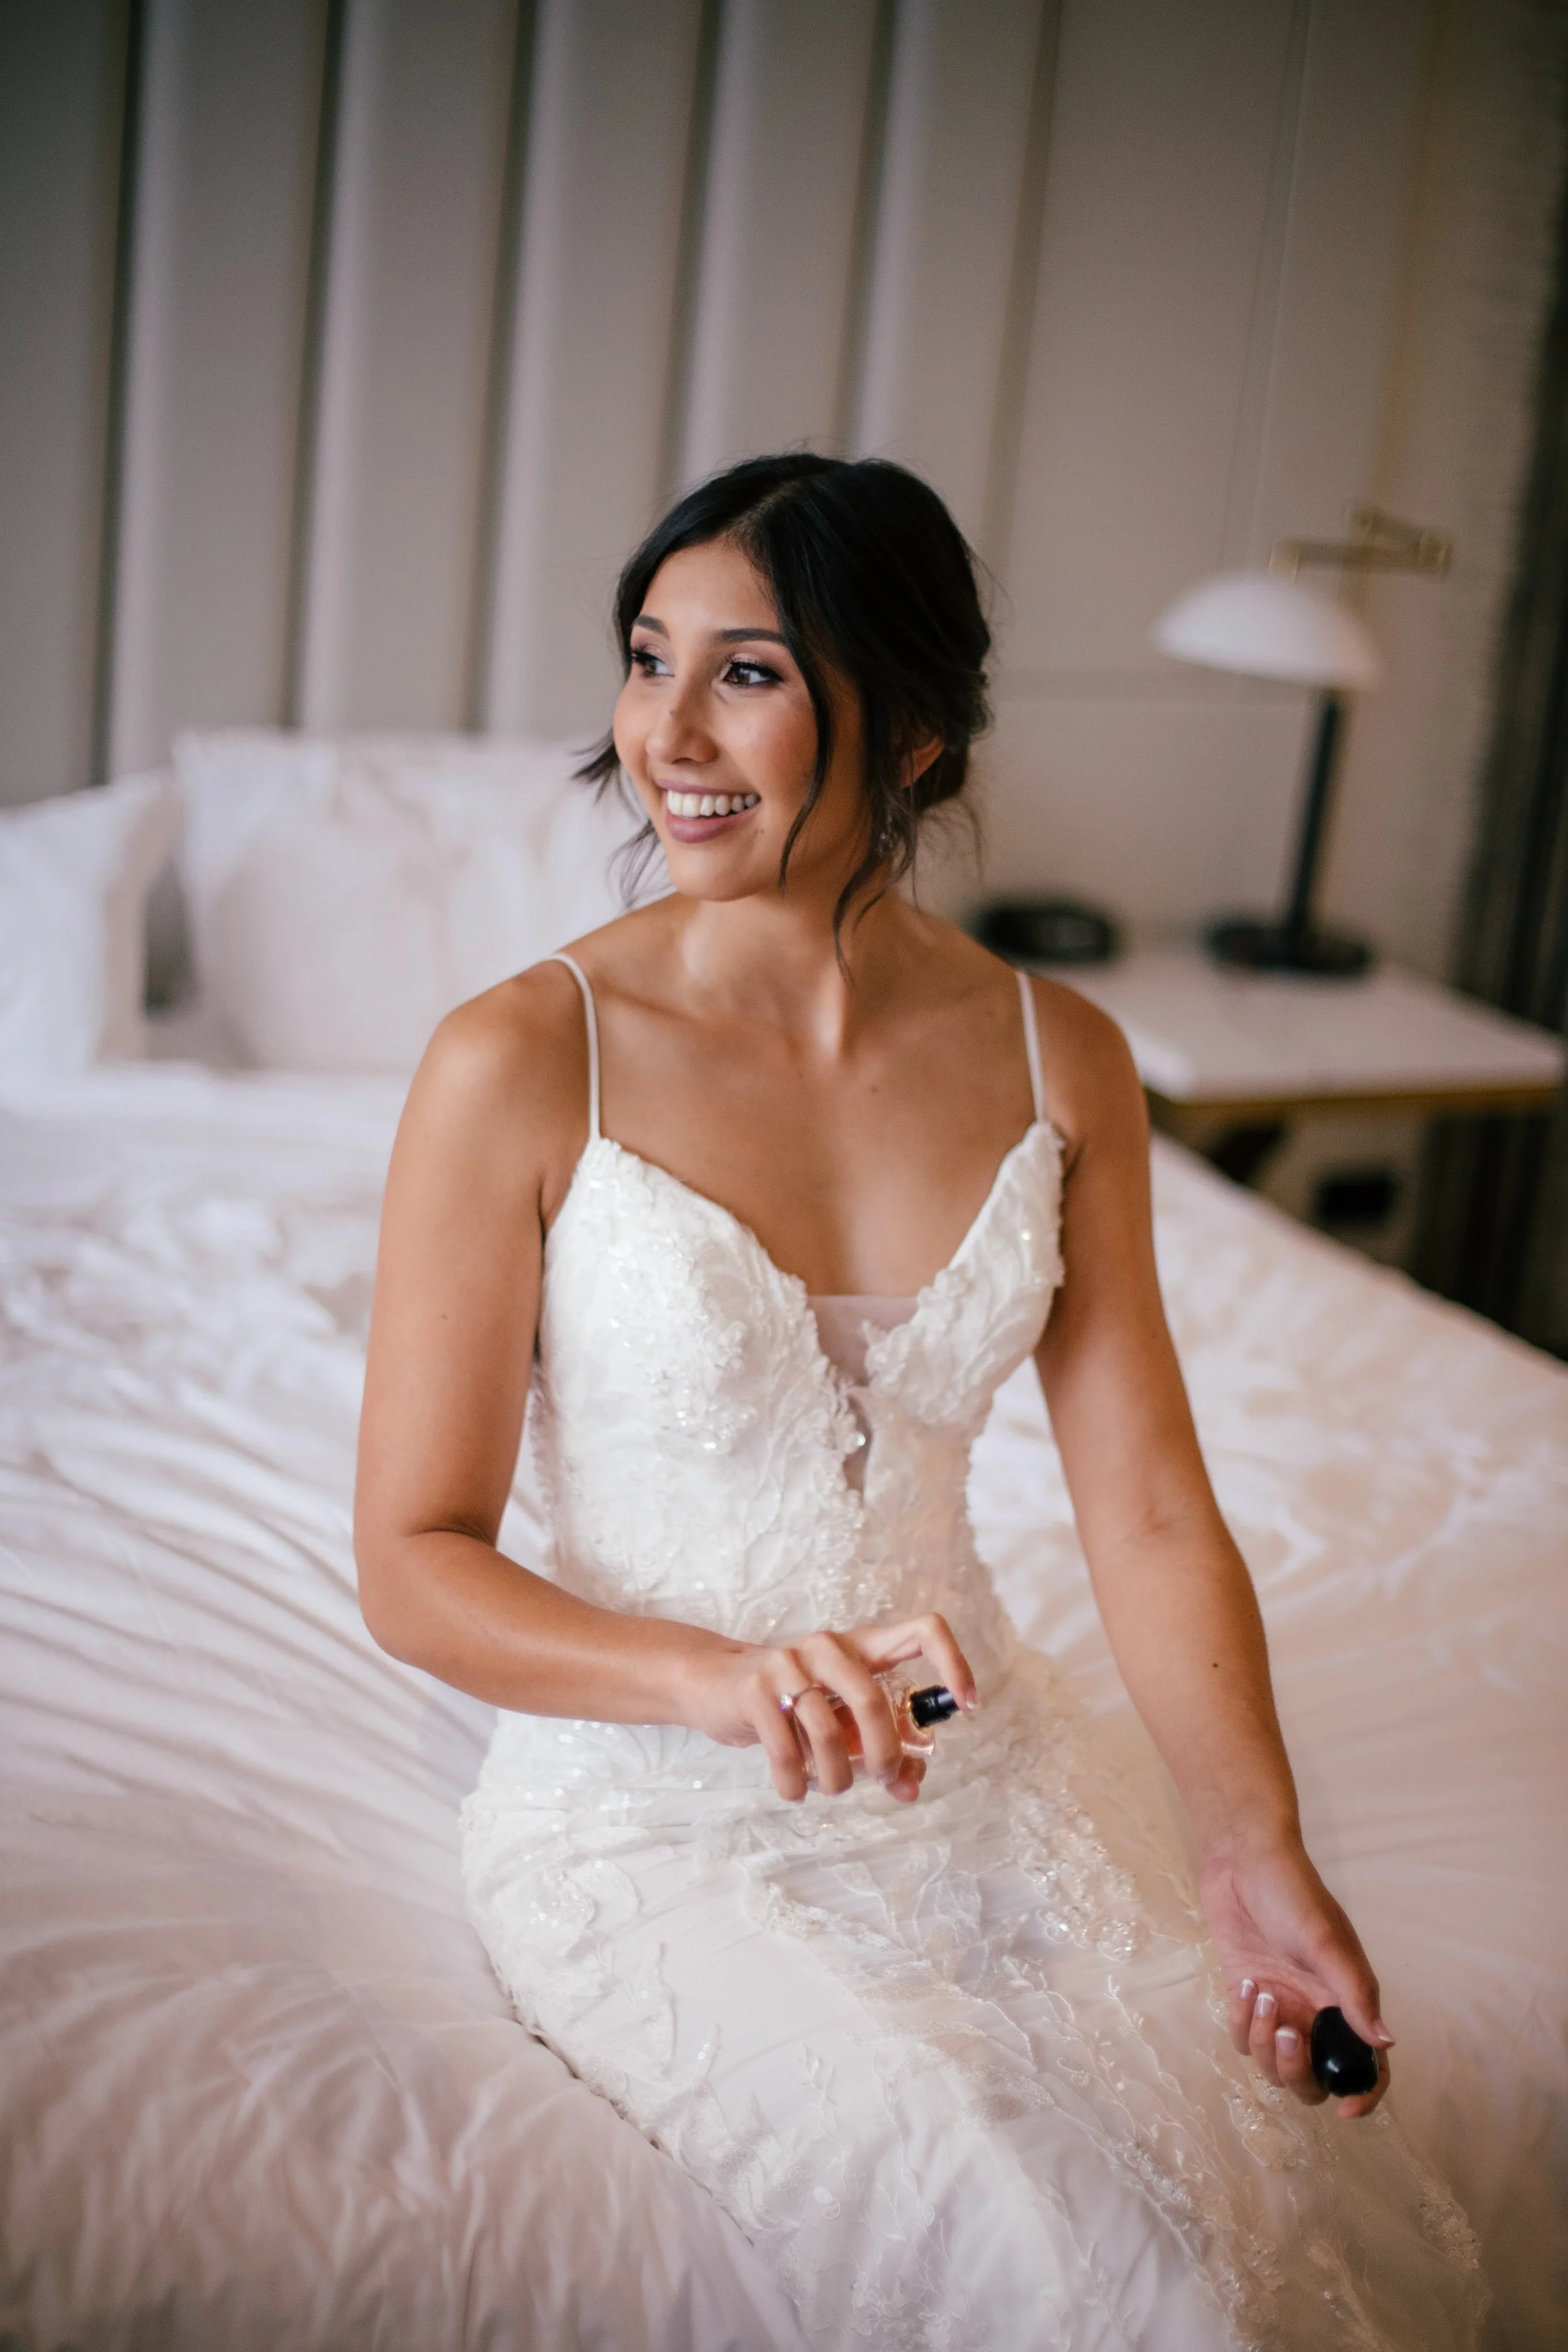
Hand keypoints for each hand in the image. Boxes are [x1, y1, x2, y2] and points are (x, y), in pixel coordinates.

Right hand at [681, 1612, 976, 1803]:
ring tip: (829, 1786)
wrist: (717, 1685)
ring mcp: (788, 1663)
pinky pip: (787, 1753)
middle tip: (883, 1778)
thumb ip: (881, 1749)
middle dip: (883, 1753)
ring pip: (828, 1733)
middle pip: (872, 1700)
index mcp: (863, 1646)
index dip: (953, 1664)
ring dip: (836, 1778)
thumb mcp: (841, 1720)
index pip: (924, 1630)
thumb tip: (911, 1787)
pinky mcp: (756, 1691)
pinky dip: (796, 1784)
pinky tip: (796, 1789)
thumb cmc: (794, 1705)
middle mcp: (829, 1646)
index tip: (967, 1705)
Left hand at [1199, 1836, 1392, 2118]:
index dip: (1363, 2093)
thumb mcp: (1325, 1941)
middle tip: (1285, 2031)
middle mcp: (1315, 2011)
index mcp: (1346, 2001)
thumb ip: (1354, 1994)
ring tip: (1260, 1994)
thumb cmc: (1292, 1893)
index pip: (1366, 2063)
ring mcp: (1280, 2005)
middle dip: (1297, 2070)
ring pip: (1274, 2063)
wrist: (1241, 1860)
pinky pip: (1243, 2038)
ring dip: (1264, 2042)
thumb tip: (1386, 2042)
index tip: (1345, 2109)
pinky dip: (1240, 2023)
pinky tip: (1245, 1986)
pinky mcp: (1246, 1995)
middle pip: (1313, 2077)